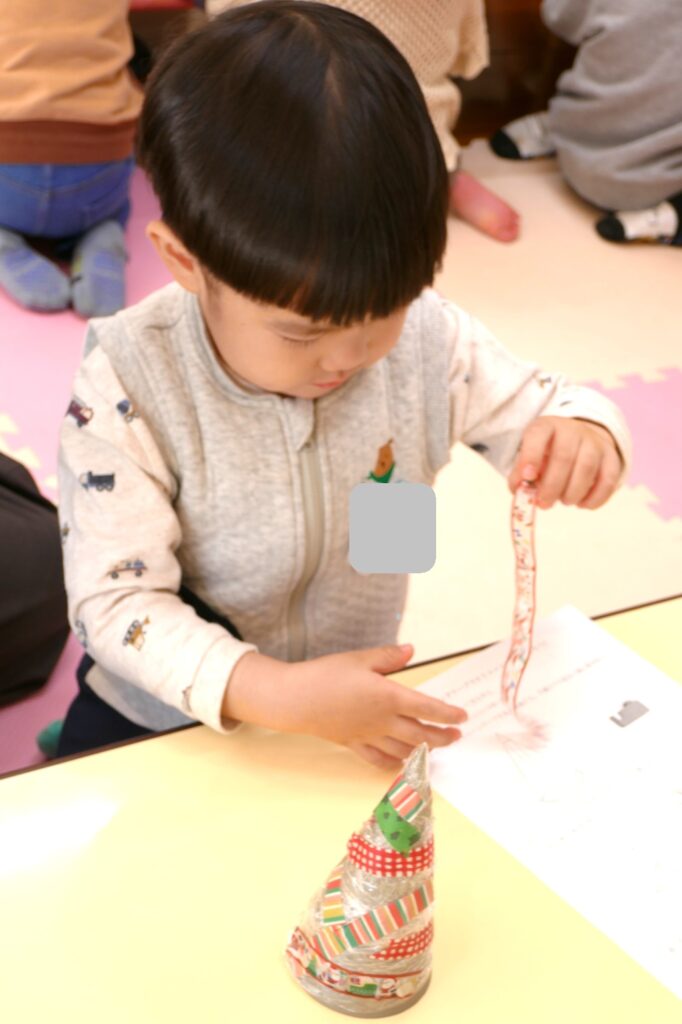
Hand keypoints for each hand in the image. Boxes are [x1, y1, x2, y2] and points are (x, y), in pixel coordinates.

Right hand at [224, 644, 466, 769]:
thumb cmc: (327, 675)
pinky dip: (394, 762)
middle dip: (443, 737)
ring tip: (434, 747)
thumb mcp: (360, 658)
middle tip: (456, 736)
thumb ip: (388, 657)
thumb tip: (411, 650)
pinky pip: (379, 759)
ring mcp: (369, 736)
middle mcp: (383, 721)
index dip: (448, 714)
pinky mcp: (354, 744)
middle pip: (421, 735)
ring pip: (404, 750)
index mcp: (388, 697)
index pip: (427, 708)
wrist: (296, 699)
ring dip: (423, 751)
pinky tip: (400, 761)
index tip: (462, 717)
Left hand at [508, 416, 621, 509]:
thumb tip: (518, 489)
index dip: (531, 456)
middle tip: (544, 504)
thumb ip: (521, 472)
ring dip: (573, 492)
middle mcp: (572, 430)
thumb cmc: (549, 452)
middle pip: (563, 457)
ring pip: (586, 468)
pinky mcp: (611, 456)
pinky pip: (608, 479)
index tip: (527, 477)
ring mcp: (594, 442)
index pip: (538, 435)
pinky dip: (595, 497)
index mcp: (547, 426)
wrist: (581, 437)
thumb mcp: (531, 455)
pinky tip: (583, 505)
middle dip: (552, 486)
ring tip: (564, 502)